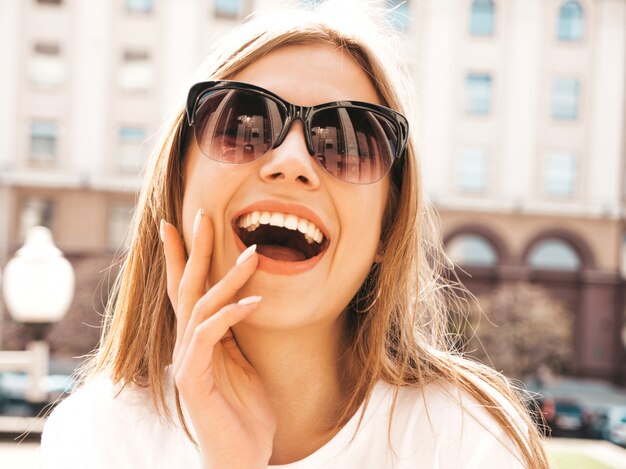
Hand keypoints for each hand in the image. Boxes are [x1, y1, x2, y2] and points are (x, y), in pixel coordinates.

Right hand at [161, 210, 275, 468]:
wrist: (239, 457)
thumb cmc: (244, 412)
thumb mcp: (244, 363)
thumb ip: (236, 334)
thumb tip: (244, 302)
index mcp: (201, 338)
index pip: (189, 289)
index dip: (186, 255)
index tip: (185, 223)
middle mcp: (188, 344)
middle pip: (186, 287)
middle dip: (193, 249)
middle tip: (202, 213)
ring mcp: (187, 360)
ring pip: (200, 306)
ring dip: (227, 278)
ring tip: (253, 253)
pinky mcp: (193, 378)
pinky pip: (210, 336)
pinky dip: (232, 315)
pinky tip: (254, 301)